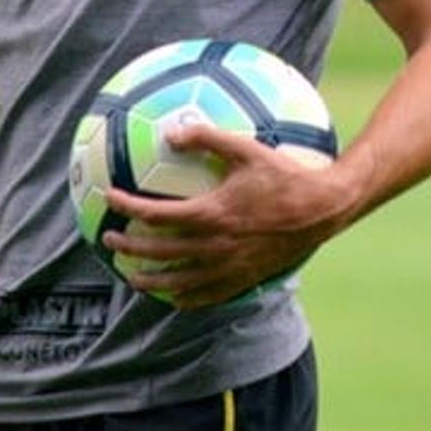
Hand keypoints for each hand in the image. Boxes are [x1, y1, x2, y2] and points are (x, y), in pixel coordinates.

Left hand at [102, 123, 355, 309]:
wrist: (321, 209)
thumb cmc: (284, 175)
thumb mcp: (245, 149)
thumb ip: (207, 137)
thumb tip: (172, 132)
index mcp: (211, 214)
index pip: (156, 215)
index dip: (128, 207)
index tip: (110, 198)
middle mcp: (215, 246)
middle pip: (159, 252)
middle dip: (129, 247)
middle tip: (108, 240)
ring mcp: (229, 267)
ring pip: (178, 282)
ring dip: (150, 280)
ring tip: (131, 276)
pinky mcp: (244, 279)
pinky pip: (208, 296)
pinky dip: (185, 298)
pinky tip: (173, 296)